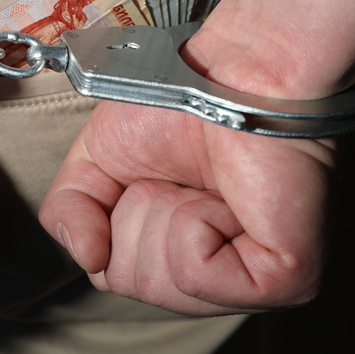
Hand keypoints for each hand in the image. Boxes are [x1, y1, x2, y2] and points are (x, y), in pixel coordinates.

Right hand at [39, 100, 333, 314]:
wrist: (237, 69)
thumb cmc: (178, 101)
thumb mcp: (94, 160)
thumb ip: (67, 213)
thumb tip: (88, 259)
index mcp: (185, 256)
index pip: (115, 277)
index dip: (116, 220)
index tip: (152, 177)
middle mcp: (224, 278)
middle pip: (134, 285)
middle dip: (139, 217)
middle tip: (179, 177)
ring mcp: (259, 285)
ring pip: (161, 284)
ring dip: (167, 214)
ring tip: (204, 182)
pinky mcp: (286, 278)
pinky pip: (196, 274)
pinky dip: (195, 222)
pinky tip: (226, 196)